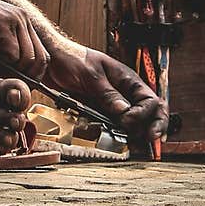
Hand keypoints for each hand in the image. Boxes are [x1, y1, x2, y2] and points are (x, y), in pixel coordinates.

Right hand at [0, 0, 49, 76]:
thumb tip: (4, 81)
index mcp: (21, 24)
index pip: (41, 56)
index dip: (31, 75)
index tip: (12, 84)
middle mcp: (23, 21)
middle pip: (41, 60)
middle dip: (24, 78)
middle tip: (2, 82)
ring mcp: (15, 21)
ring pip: (28, 59)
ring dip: (8, 73)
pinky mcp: (3, 24)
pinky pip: (12, 55)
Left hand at [43, 37, 167, 154]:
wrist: (52, 60)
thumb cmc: (72, 59)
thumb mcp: (91, 74)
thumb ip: (108, 94)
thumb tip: (125, 111)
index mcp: (128, 80)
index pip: (150, 100)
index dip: (145, 115)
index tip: (129, 122)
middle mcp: (125, 93)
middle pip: (150, 113)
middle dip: (153, 128)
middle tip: (147, 141)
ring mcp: (113, 104)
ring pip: (134, 123)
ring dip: (136, 135)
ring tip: (134, 146)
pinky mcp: (100, 112)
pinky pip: (114, 127)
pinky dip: (117, 136)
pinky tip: (116, 142)